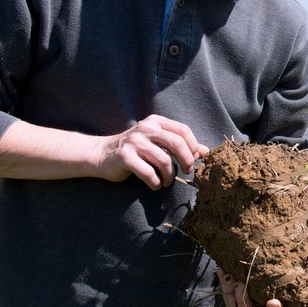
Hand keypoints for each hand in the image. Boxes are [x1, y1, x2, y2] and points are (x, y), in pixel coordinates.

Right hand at [94, 114, 208, 189]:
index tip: (194, 160)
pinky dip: (155, 182)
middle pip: (177, 143)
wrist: (101, 154)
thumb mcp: (158, 142)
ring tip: (166, 181)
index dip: (193, 146)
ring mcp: (134, 142)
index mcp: (156, 122)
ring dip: (169, 176)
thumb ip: (180, 145)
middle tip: (187, 171)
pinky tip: (155, 184)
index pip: (183, 131)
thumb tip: (205, 151)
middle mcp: (146, 128)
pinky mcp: (124, 156)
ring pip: (164, 161)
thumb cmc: (136, 149)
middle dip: (187, 160)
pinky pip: (148, 172)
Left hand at [217, 269, 307, 306]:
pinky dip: (225, 288)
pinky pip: (228, 304)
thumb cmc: (288, 291)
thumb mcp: (301, 291)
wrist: (265, 295)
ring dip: (233, 293)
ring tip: (233, 277)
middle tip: (239, 284)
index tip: (273, 301)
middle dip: (247, 302)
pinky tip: (223, 271)